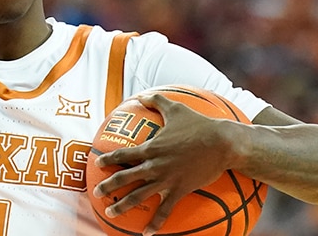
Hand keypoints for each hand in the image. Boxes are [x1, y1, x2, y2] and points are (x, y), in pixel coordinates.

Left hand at [92, 93, 239, 234]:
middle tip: (96, 192)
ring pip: (138, 196)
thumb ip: (156, 100)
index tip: (97, 164)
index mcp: (151, 147)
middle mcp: (154, 166)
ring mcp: (165, 180)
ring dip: (122, 206)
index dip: (108, 159)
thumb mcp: (175, 108)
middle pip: (125, 177)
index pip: (123, 155)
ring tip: (110, 212)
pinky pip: (164, 211)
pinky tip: (146, 234)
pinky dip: (155, 223)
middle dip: (108, 186)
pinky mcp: (179, 191)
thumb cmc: (199, 124)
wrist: (221, 143)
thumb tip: (141, 95)